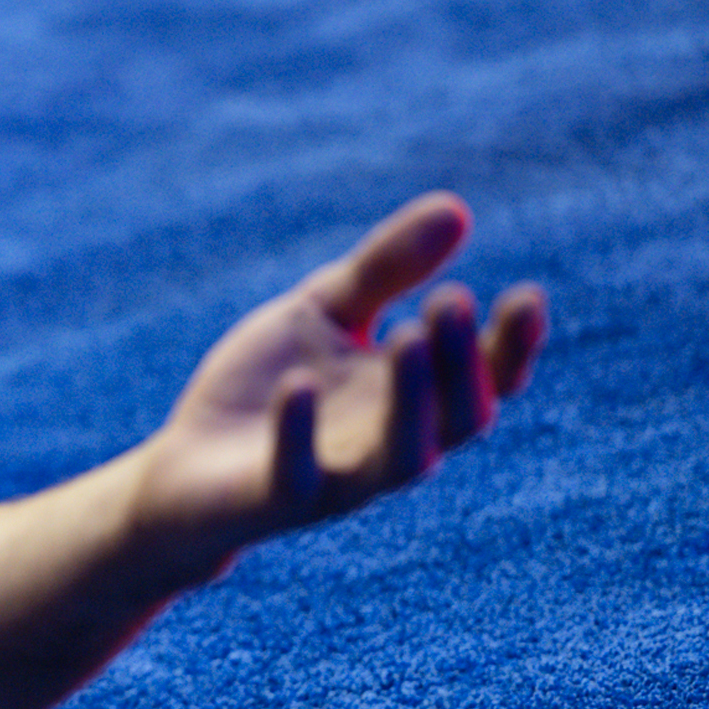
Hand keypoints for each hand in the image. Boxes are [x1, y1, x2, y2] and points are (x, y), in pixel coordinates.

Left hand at [136, 192, 547, 565]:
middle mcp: (390, 447)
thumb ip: (384, 270)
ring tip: (407, 334)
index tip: (526, 295)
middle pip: (459, 418)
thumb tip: (457, 209)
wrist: (182, 466)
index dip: (513, 346)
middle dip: (461, 362)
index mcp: (410, 399)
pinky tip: (299, 384)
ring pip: (404, 457)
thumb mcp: (323, 313)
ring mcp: (339, 481)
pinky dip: (301, 432)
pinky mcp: (278, 500)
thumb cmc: (264, 387)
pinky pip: (298, 476)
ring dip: (411, 399)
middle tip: (450, 299)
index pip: (485, 380)